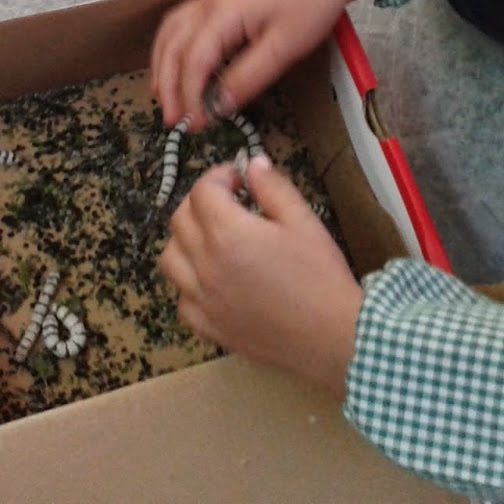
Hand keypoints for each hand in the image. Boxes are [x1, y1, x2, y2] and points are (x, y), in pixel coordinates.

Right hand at [151, 0, 391, 130]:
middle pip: (173, 47)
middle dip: (168, 86)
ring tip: (163, 97)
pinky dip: (170, 47)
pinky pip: (179, 23)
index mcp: (222, 14)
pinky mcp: (218, 0)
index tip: (196, 125)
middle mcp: (207, 4)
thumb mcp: (283, 49)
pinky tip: (174, 63)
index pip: (193, 61)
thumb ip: (248, 79)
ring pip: (169, 33)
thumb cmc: (309, 6)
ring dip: (162, 65)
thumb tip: (219, 107)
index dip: (189, 96)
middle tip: (173, 120)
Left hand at [158, 156, 362, 399]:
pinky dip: (189, 284)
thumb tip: (253, 164)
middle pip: (180, 220)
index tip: (239, 180)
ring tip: (214, 240)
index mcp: (227, 233)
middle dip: (200, 203)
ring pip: (170, 258)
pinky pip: (181, 299)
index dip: (219, 177)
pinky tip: (213, 281)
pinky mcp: (207, 328)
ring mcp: (201, 300)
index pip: (202, 191)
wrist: (334, 338)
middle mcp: (205, 264)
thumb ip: (273, 188)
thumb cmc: (321, 276)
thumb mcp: (303, 221)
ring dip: (186, 241)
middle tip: (229, 204)